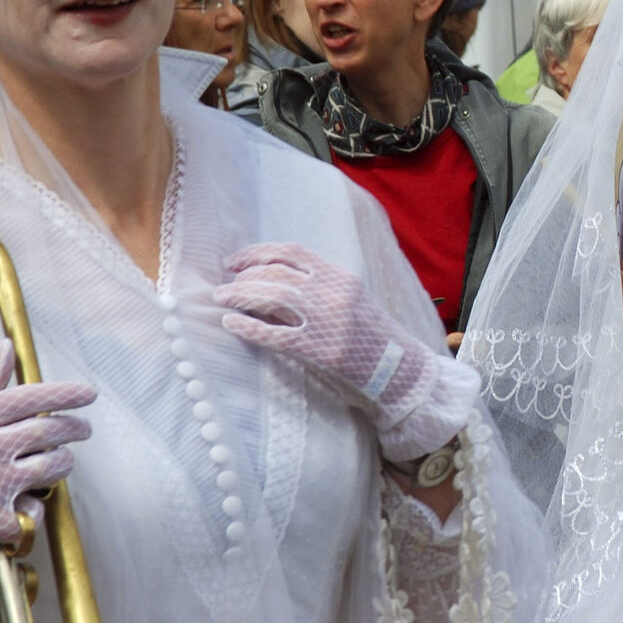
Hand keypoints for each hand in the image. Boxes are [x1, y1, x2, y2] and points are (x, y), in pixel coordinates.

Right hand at [0, 343, 92, 597]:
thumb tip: (7, 346)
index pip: (30, 397)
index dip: (67, 394)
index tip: (90, 394)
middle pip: (50, 432)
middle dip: (74, 429)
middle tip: (82, 430)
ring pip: (52, 467)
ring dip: (62, 465)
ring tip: (55, 463)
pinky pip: (33, 511)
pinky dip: (33, 509)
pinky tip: (22, 504)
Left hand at [215, 243, 475, 462]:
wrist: (399, 370)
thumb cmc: (372, 335)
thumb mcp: (352, 300)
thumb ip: (321, 287)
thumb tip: (271, 280)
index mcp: (341, 276)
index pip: (292, 252)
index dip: (258, 252)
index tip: (237, 262)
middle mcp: (333, 293)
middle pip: (277, 273)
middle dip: (243, 277)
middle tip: (225, 286)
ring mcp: (326, 321)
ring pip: (272, 296)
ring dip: (240, 295)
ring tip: (222, 300)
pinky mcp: (318, 350)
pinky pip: (273, 333)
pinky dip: (246, 326)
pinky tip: (230, 323)